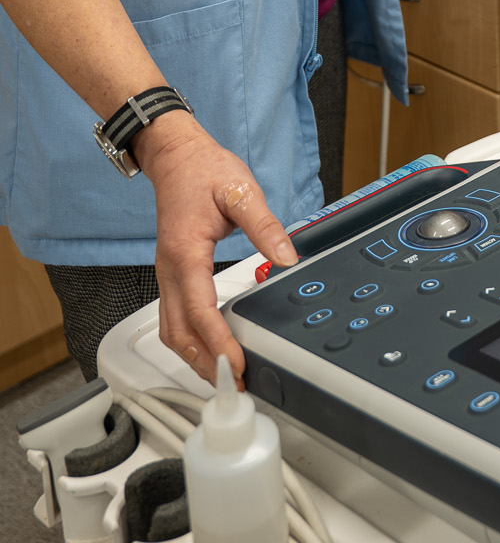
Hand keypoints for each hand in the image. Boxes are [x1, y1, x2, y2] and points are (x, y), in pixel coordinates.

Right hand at [136, 112, 297, 388]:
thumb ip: (265, 226)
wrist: (176, 156)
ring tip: (221, 377)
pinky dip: (188, 341)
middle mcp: (170, 269)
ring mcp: (167, 273)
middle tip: (232, 385)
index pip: (201, 310)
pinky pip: (173, 317)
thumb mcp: (241, 192)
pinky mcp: (172, 273)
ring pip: (171, 330)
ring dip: (193, 357)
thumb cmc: (204, 171)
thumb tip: (287, 258)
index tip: (235, 364)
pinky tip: (206, 349)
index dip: (218, 342)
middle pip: (180, 332)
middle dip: (204, 363)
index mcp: (186, 253)